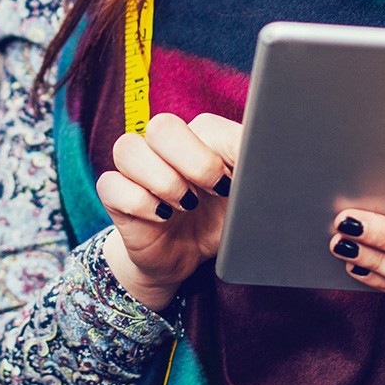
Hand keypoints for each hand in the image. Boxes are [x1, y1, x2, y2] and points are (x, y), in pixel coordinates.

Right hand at [97, 112, 239, 310]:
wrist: (186, 258)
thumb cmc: (220, 220)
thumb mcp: (245, 200)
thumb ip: (255, 174)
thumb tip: (274, 162)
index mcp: (200, 139)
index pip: (206, 125)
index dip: (223, 153)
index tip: (237, 184)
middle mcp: (165, 147)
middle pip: (162, 125)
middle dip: (193, 161)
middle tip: (214, 190)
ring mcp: (137, 170)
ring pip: (127, 148)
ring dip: (162, 180)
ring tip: (186, 206)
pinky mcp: (116, 196)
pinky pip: (110, 184)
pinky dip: (137, 202)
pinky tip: (162, 218)